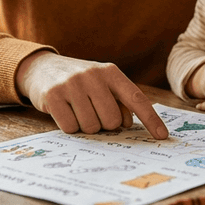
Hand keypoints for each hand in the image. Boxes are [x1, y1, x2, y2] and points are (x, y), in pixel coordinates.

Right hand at [16, 52, 167, 138]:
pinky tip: (64, 112)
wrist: (41, 68)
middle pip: (112, 121)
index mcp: (110, 72)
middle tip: (93, 113)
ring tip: (77, 110)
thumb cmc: (79, 81)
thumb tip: (128, 124)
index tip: (162, 136)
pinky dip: (69, 126)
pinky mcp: (53, 96)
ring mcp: (72, 85)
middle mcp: (93, 75)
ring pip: (91, 127)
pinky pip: (70, 127)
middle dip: (104, 125)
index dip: (151, 119)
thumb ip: (118, 101)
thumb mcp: (101, 83)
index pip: (136, 98)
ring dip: (85, 126)